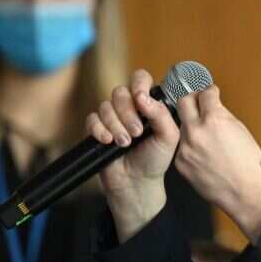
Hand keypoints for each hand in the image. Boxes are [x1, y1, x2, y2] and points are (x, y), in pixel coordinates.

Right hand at [86, 69, 180, 239]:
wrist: (137, 182)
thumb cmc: (155, 159)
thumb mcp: (168, 137)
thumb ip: (161, 114)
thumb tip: (142, 97)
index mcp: (147, 104)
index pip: (140, 79)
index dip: (138, 84)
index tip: (140, 98)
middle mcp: (129, 107)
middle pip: (120, 92)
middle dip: (127, 113)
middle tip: (136, 133)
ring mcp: (112, 117)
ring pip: (105, 106)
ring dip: (115, 125)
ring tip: (124, 143)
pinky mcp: (97, 129)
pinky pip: (92, 119)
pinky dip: (99, 130)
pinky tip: (108, 142)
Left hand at [172, 86, 260, 241]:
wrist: (245, 192)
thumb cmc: (249, 165)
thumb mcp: (240, 130)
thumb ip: (223, 116)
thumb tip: (214, 108)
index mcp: (215, 119)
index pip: (205, 93)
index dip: (210, 92)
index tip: (210, 93)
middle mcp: (196, 130)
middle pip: (183, 102)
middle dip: (192, 100)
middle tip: (198, 103)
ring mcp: (185, 147)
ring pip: (181, 125)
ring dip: (190, 125)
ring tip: (202, 134)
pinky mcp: (180, 162)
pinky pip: (180, 146)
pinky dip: (189, 146)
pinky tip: (201, 152)